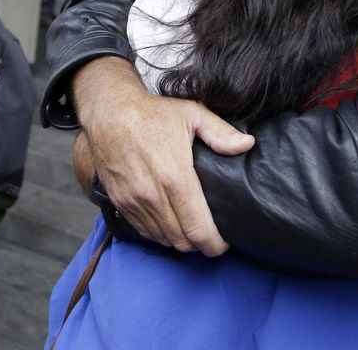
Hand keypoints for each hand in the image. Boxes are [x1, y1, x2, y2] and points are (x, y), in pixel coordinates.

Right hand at [73, 56, 254, 255]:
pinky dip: (160, 233)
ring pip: (163, 240)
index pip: (199, 229)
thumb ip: (222, 133)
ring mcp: (134, 201)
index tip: (225, 241)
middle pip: (183, 241)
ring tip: (193, 229)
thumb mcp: (192, 114)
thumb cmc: (151, 113)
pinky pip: (144, 231)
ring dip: (180, 240)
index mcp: (176, 177)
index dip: (215, 244)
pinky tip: (170, 223)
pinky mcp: (120, 202)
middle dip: (201, 244)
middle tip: (212, 235)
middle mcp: (153, 195)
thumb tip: (247, 145)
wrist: (109, 112)